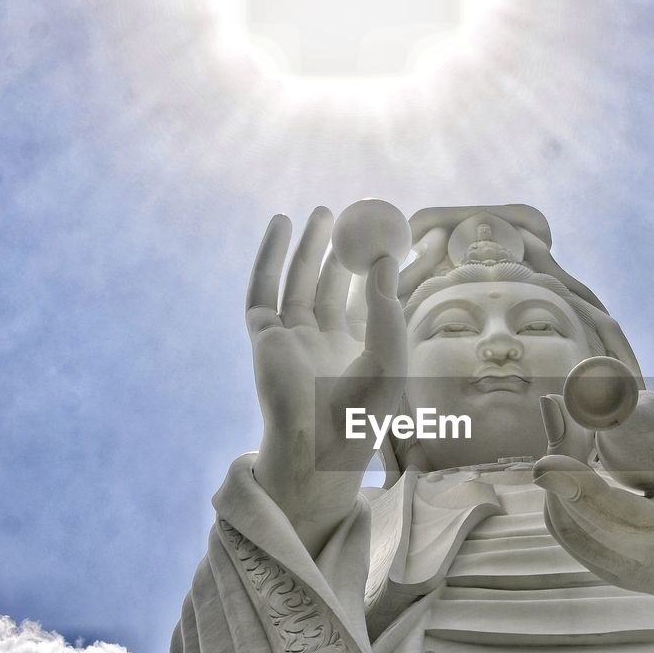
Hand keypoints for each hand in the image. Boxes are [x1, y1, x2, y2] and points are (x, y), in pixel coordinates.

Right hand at [246, 210, 440, 553]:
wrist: (321, 441)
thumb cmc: (363, 409)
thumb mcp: (389, 353)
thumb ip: (386, 306)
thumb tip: (384, 258)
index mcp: (354, 352)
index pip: (362, 301)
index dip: (371, 269)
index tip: (385, 235)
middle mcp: (320, 343)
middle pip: (326, 286)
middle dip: (336, 251)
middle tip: (349, 216)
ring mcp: (290, 339)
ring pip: (296, 282)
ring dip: (306, 246)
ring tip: (322, 211)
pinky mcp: (264, 337)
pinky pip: (264, 288)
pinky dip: (270, 255)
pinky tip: (280, 224)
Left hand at [533, 360, 653, 626]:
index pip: (612, 514)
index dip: (574, 484)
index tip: (548, 454)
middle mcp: (639, 562)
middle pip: (575, 515)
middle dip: (558, 458)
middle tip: (556, 407)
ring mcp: (619, 572)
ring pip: (565, 526)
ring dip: (557, 475)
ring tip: (567, 424)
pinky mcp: (610, 572)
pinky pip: (571, 534)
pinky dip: (562, 495)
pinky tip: (572, 455)